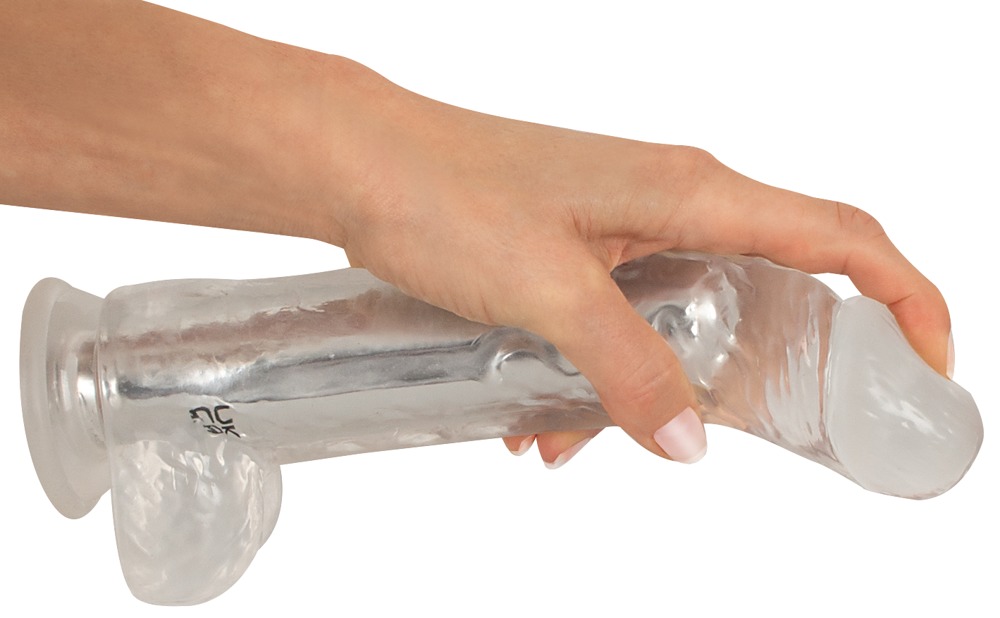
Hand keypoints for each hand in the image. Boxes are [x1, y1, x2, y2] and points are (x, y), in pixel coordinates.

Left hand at [319, 59, 951, 466]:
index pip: (841, 236)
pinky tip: (538, 419)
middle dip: (762, 367)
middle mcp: (671, 199)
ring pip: (681, 314)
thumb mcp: (548, 294)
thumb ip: (625, 367)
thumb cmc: (445, 193)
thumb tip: (685, 439)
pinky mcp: (580, 243)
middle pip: (768, 285)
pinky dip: (596, 370)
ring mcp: (624, 222)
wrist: (359, 163)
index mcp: (691, 191)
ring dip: (648, 384)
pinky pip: (620, 315)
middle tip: (746, 430)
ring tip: (575, 439)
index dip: (904, 297)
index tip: (926, 364)